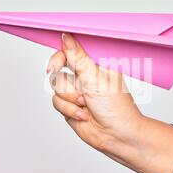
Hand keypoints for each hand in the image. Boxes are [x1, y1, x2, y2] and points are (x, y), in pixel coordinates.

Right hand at [47, 33, 172, 172]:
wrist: (117, 136)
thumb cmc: (116, 107)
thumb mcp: (95, 78)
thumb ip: (77, 58)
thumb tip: (66, 37)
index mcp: (94, 64)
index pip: (71, 51)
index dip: (60, 56)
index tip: (55, 65)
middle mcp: (84, 76)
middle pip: (58, 68)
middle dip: (65, 82)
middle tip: (74, 89)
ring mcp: (75, 92)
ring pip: (55, 86)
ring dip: (70, 98)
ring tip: (85, 104)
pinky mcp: (69, 107)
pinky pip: (56, 102)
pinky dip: (69, 109)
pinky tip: (83, 115)